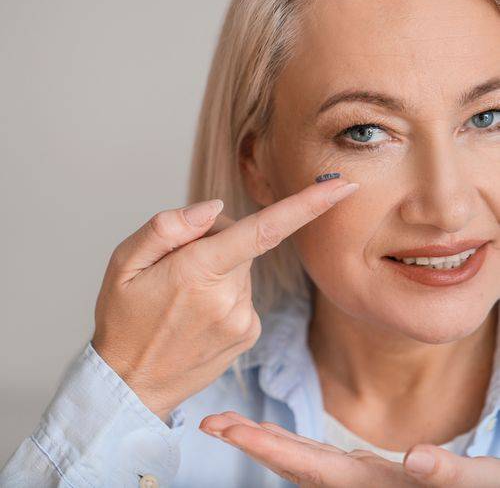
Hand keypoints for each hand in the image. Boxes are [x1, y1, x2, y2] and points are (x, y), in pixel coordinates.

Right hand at [91, 177, 358, 420]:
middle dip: (217, 242)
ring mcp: (243, 320)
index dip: (307, 205)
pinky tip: (199, 314)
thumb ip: (168, 227)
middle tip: (179, 266)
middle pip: (242, 243)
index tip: (341, 186)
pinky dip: (226, 293)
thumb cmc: (123, 320)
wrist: (130, 384)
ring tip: (184, 297)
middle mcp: (229, 297)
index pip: (264, 230)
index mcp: (197, 271)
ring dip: (220, 270)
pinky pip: (245, 294)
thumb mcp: (123, 263)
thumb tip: (217, 208)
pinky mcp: (249, 334)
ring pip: (243, 269)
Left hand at [199, 411, 499, 486]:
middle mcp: (350, 484)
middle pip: (288, 462)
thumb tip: (419, 458)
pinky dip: (285, 443)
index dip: (265, 446)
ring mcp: (350, 479)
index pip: (305, 465)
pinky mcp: (357, 472)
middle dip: (247, 442)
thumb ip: (448, 475)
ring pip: (295, 459)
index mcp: (367, 485)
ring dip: (259, 440)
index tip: (228, 431)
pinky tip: (271, 436)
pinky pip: (311, 457)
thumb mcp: (472, 485)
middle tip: (208, 422)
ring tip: (227, 424)